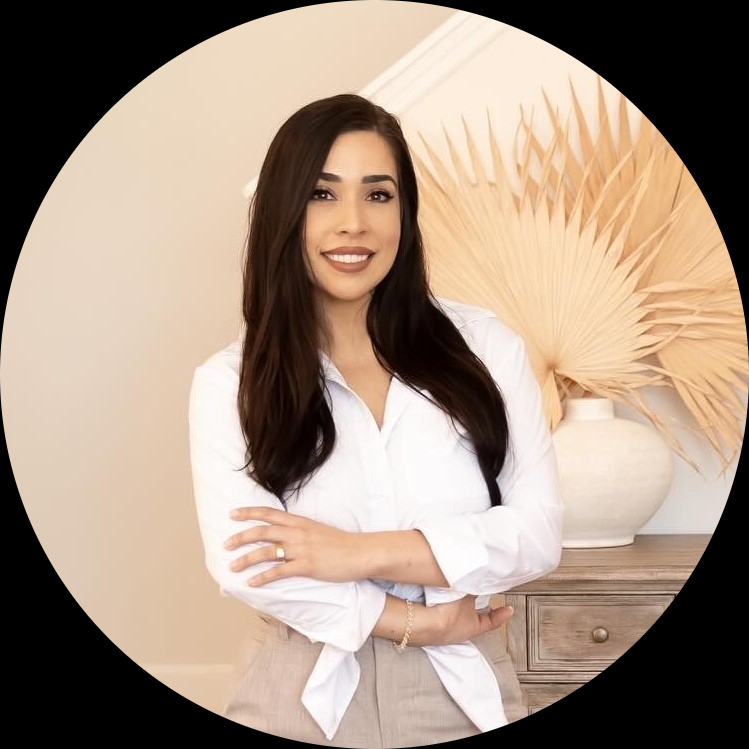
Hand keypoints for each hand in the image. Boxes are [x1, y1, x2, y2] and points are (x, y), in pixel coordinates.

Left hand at [224, 506, 362, 585]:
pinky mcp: (306, 566)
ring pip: (266, 552)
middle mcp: (297, 532)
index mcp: (299, 522)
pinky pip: (279, 572)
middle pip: (262, 531)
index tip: (233, 514)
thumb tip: (283, 535)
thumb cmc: (340, 543)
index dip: (249, 513)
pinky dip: (262, 577)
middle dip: (241, 537)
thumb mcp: (317, 530)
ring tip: (232, 566)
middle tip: (225, 544)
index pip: (269, 513)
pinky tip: (251, 582)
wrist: (360, 552)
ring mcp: (301, 549)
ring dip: (246, 559)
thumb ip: (299, 531)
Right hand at [413, 596, 513, 646]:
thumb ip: (472, 588)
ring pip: (460, 616)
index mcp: (475, 627)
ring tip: (461, 593)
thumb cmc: (448, 615)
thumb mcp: (465, 597)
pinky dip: (449, 607)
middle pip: (476, 618)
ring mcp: (448, 632)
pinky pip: (446, 614)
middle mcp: (463, 632)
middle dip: (479, 607)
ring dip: (462, 606)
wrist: (425, 624)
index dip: (502, 614)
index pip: (493, 621)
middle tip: (481, 594)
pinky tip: (445, 597)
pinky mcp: (435, 627)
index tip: (509, 609)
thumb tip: (477, 580)